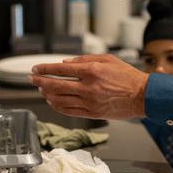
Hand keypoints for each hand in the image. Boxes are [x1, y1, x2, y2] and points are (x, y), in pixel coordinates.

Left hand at [27, 54, 148, 119]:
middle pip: (56, 85)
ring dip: (47, 94)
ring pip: (60, 99)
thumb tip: (66, 63)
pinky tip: (52, 101)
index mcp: (92, 71)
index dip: (45, 69)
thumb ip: (84, 60)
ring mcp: (89, 102)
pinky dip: (58, 106)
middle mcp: (88, 87)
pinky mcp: (92, 113)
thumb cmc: (127, 76)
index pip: (61, 70)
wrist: (141, 95)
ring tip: (41, 89)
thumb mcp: (107, 59)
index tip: (35, 68)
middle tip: (31, 78)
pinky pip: (69, 111)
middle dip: (40, 81)